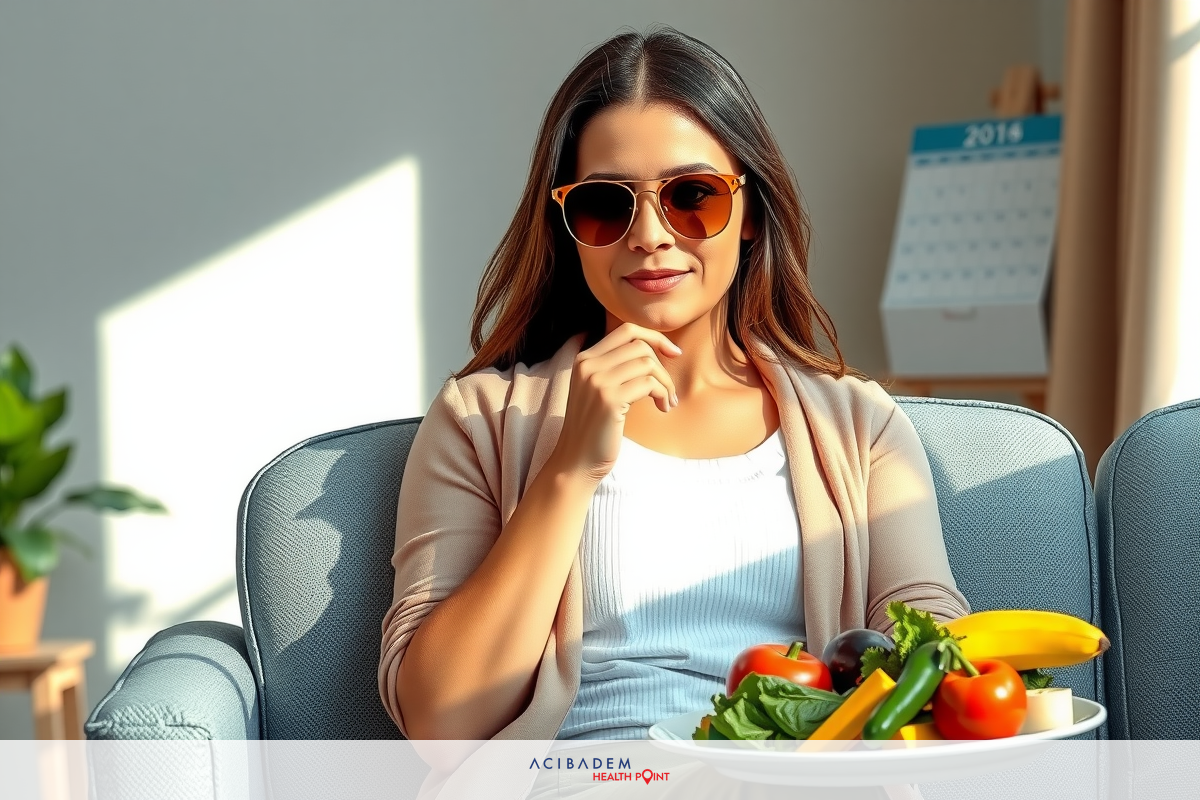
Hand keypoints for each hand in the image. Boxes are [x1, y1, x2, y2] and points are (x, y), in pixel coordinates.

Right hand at [549, 323, 680, 484]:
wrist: (576, 461)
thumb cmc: (594, 428)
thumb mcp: (598, 390)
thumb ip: (615, 368)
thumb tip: (655, 351)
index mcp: (584, 359)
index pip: (626, 331)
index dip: (655, 338)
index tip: (672, 353)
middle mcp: (588, 365)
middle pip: (640, 346)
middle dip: (663, 366)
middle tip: (670, 390)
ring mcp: (597, 381)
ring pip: (648, 363)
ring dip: (666, 383)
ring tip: (668, 402)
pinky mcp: (609, 400)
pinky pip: (650, 383)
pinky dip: (663, 394)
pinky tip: (663, 408)